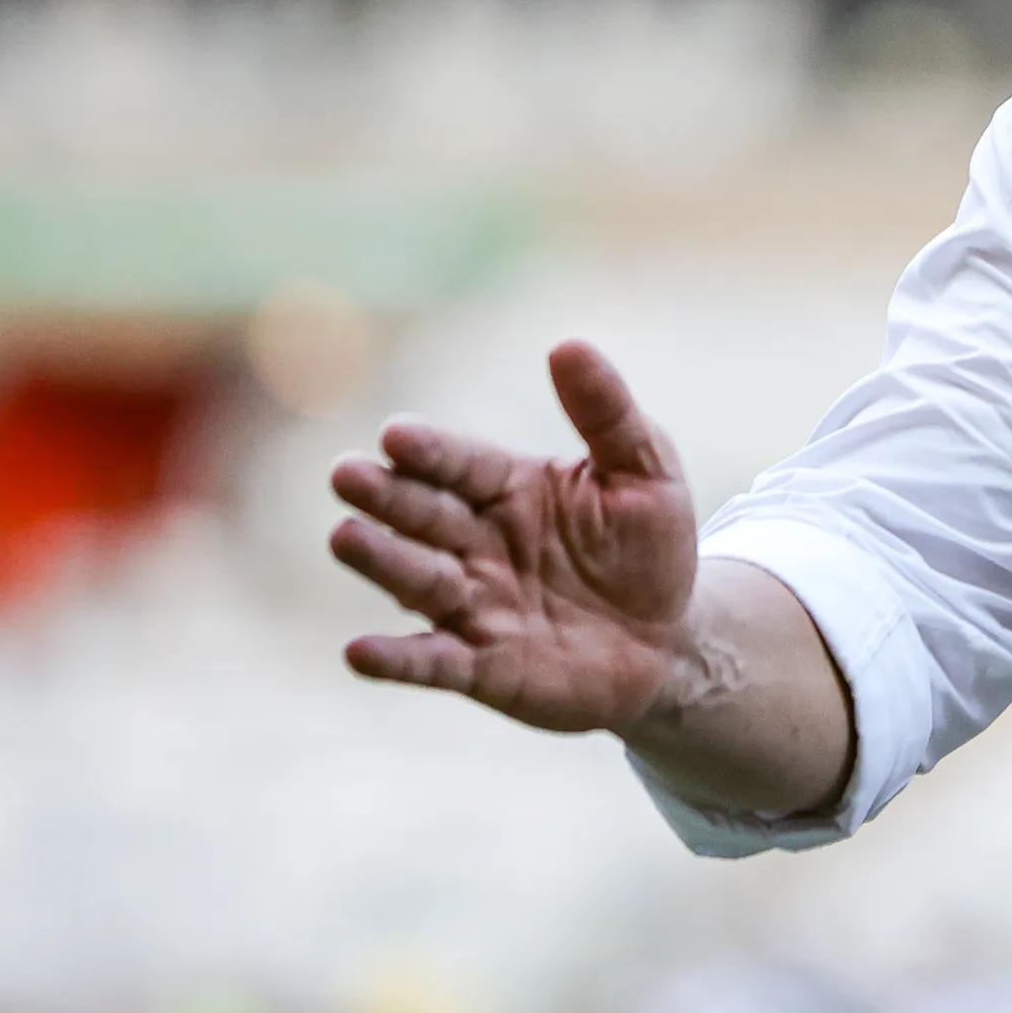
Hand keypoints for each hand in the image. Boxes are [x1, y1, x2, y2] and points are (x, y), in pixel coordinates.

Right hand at [330, 341, 698, 734]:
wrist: (667, 640)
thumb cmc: (649, 546)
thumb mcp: (644, 471)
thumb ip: (606, 413)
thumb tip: (568, 344)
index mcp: (509, 488)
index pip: (461, 464)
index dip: (430, 451)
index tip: (395, 434)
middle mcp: (477, 543)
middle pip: (425, 514)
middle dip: (386, 495)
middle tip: (346, 474)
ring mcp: (474, 606)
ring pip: (418, 579)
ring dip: (380, 560)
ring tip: (344, 536)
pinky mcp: (481, 668)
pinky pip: (432, 663)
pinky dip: (396, 659)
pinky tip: (358, 652)